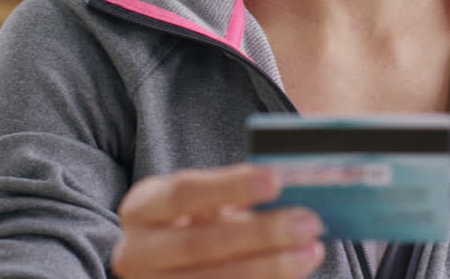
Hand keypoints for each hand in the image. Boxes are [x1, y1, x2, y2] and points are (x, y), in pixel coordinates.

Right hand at [112, 164, 325, 277]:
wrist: (164, 264)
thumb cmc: (193, 221)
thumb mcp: (204, 202)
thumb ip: (237, 194)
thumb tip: (295, 186)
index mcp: (142, 208)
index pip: (184, 193)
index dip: (230, 186)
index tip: (276, 180)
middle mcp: (138, 253)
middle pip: (201, 244)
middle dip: (260, 233)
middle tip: (309, 221)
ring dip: (270, 267)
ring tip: (311, 250)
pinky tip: (294, 273)